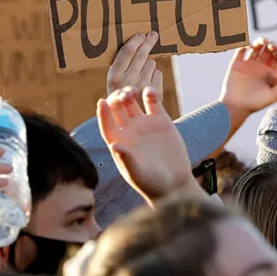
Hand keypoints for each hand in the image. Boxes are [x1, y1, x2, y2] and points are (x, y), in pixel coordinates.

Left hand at [97, 86, 199, 204]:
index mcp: (118, 141)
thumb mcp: (138, 173)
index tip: (102, 102)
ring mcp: (144, 124)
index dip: (103, 113)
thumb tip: (114, 146)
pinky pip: (153, 102)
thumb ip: (127, 159)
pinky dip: (150, 94)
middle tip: (125, 95)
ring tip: (134, 92)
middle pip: (117, 108)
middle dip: (118, 98)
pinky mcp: (161, 120)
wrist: (175, 183)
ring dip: (130, 92)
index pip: (106, 124)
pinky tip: (149, 92)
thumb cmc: (152, 183)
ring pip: (132, 101)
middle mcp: (128, 130)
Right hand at [107, 32, 162, 95]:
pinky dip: (155, 74)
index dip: (135, 41)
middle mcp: (128, 81)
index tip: (141, 34)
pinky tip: (148, 81)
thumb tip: (136, 40)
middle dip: (147, 43)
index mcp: (114, 77)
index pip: (127, 52)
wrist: (128, 124)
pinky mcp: (154, 94)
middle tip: (153, 35)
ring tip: (141, 71)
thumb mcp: (113, 82)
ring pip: (151, 63)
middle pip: (142, 55)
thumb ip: (121, 65)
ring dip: (148, 64)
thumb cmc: (119, 97)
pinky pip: (158, 74)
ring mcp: (143, 87)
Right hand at [220, 38, 276, 116]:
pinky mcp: (236, 63)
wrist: (236, 106)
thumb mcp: (273, 95)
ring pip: (255, 48)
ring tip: (261, 42)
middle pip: (267, 50)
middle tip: (271, 45)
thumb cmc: (255, 103)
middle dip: (270, 45)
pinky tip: (247, 46)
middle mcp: (260, 66)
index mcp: (270, 72)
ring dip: (259, 42)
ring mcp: (248, 64)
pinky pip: (240, 50)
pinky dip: (243, 45)